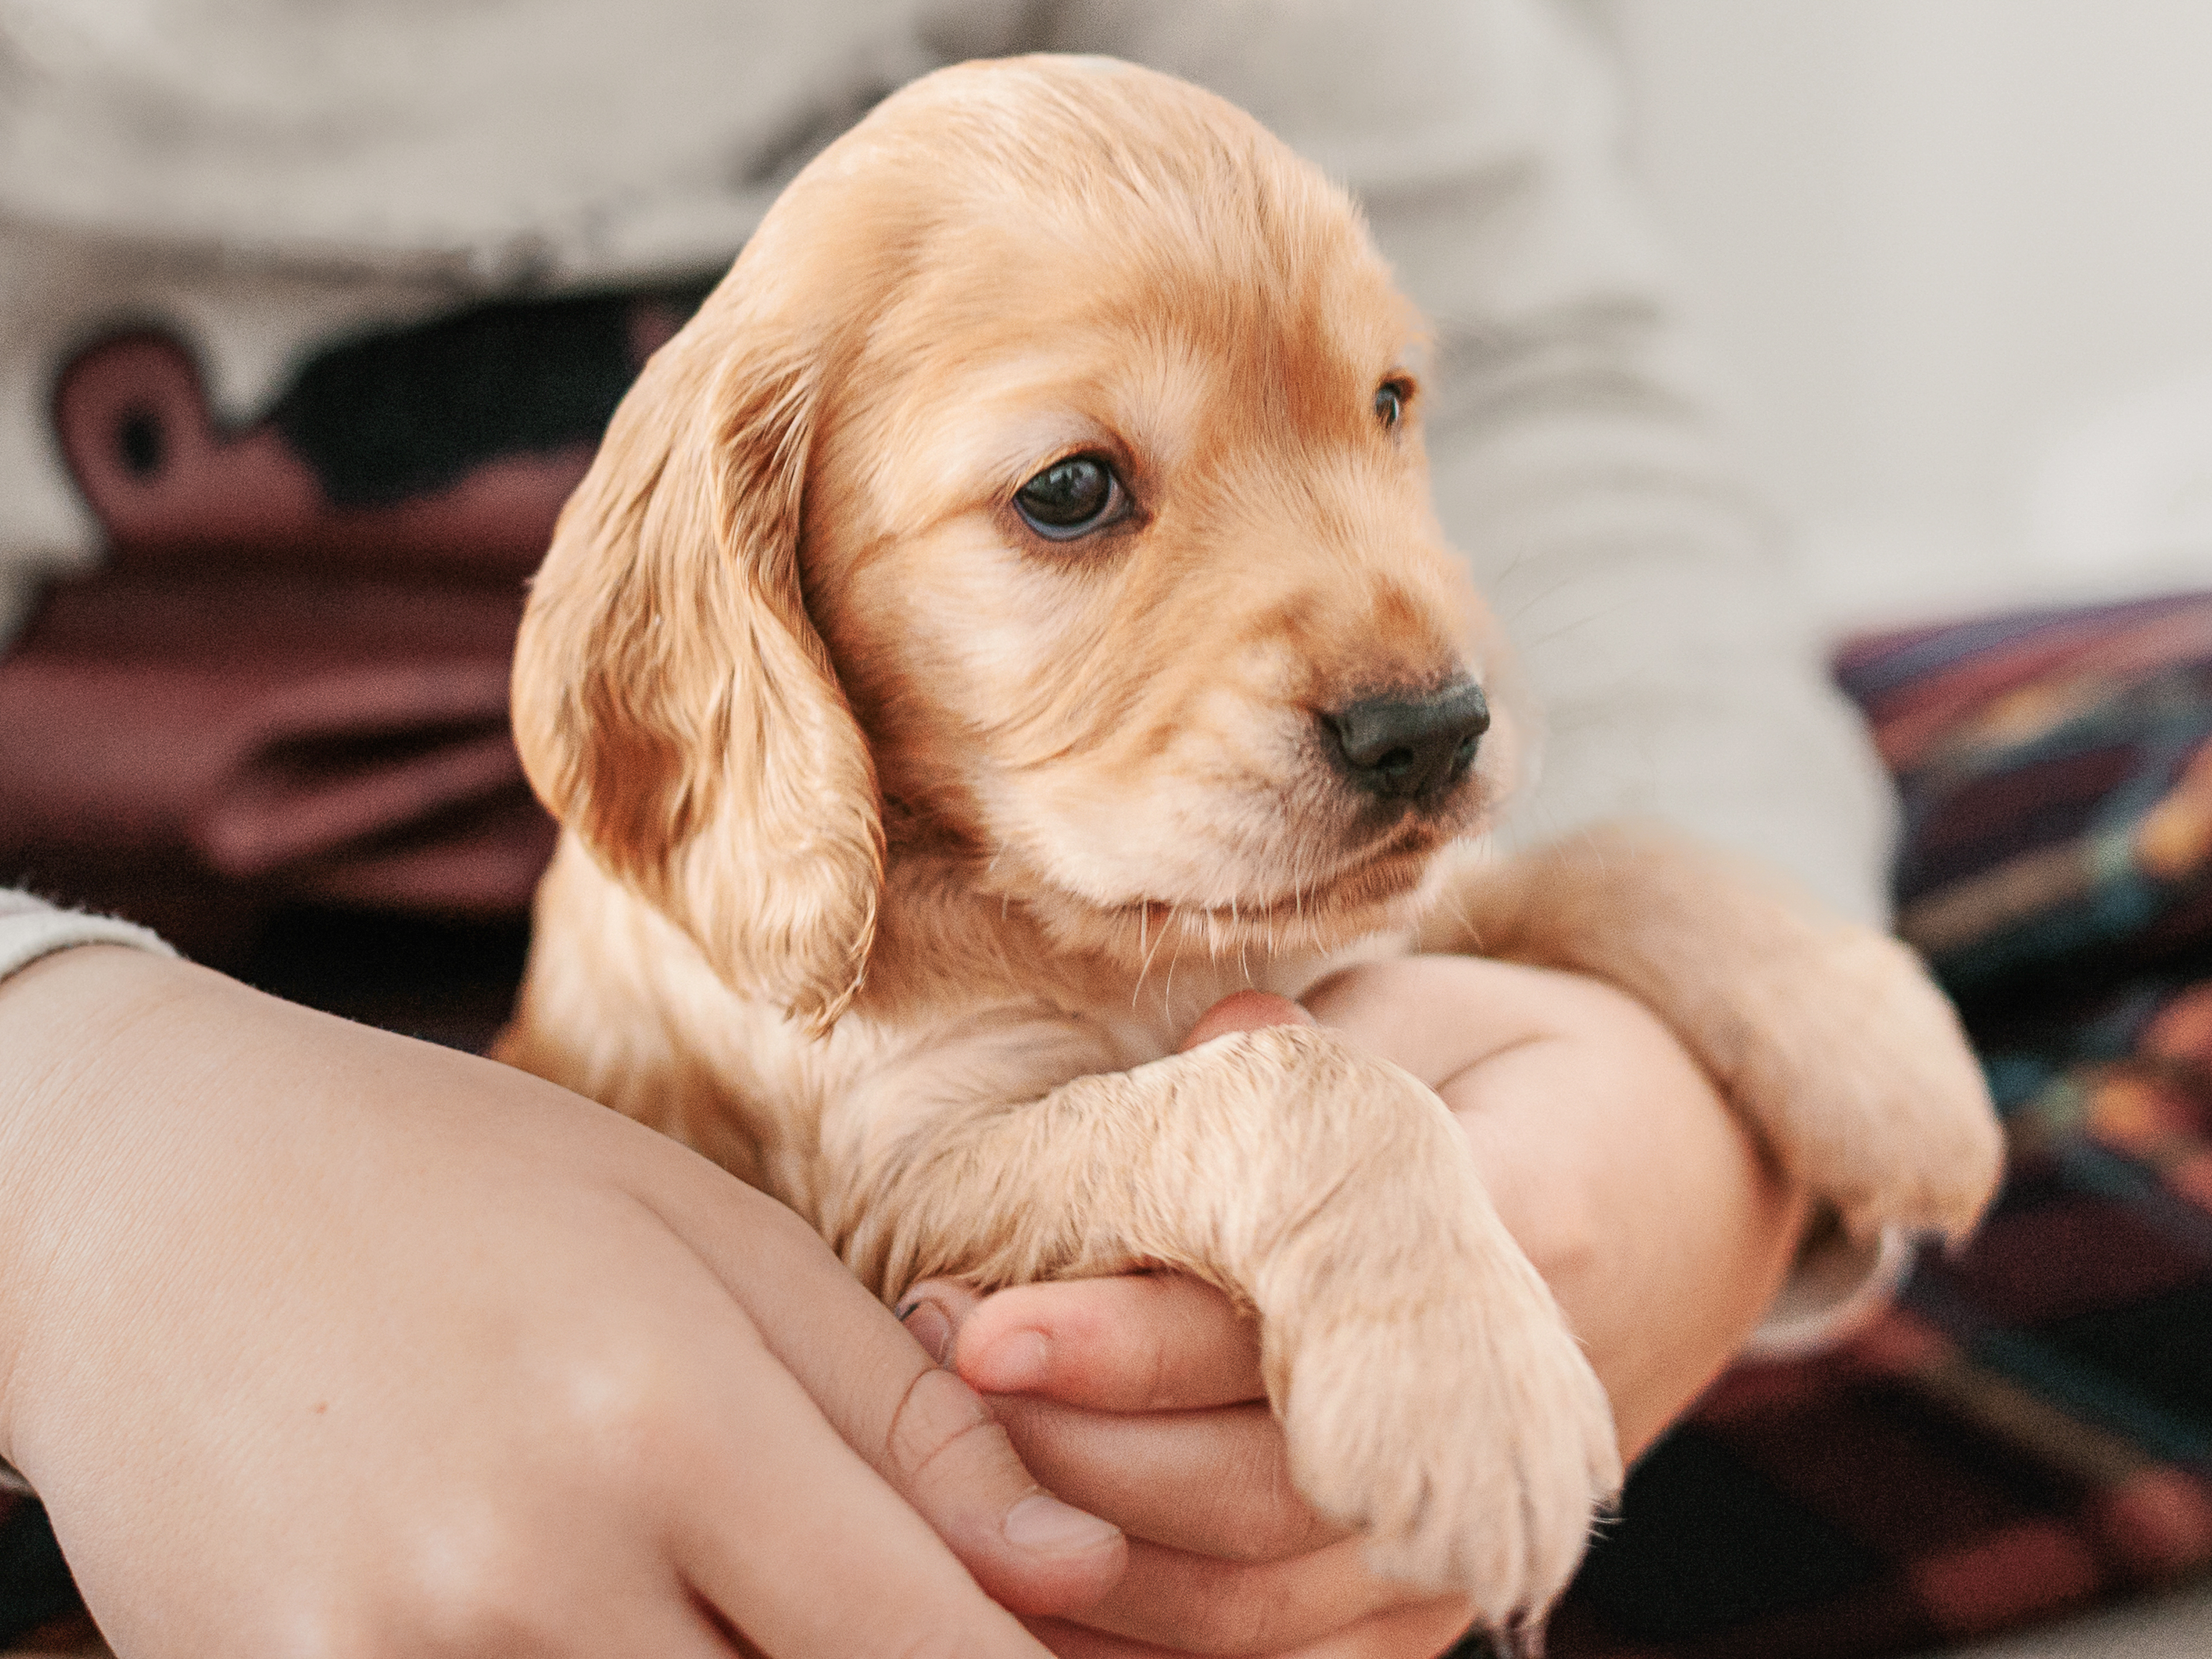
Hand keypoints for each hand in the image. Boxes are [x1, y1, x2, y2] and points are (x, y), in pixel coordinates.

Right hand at [0, 947, 1125, 1657]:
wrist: (149, 1195)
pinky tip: (586, 1602)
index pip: (921, 1645)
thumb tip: (1079, 1574)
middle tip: (852, 1588)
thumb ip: (904, 1418)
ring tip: (704, 1572)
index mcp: (667, 1416)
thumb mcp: (714, 1239)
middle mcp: (527, 1568)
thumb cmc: (468, 1184)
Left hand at [903, 962, 1807, 1657]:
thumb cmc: (1534, 1069)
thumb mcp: (1444, 1012)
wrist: (1696, 1181)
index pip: (1298, 1322)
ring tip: (946, 1462)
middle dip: (1071, 1450)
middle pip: (1263, 1496)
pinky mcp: (1449, 1584)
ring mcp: (1485, 1524)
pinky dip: (1158, 1641)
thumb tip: (1211, 1046)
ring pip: (1264, 1605)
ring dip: (1088, 1551)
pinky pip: (1294, 1654)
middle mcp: (1514, 1417)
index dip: (1126, 1340)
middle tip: (922, 1370)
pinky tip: (1035, 1586)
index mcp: (1525, 1236)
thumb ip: (1321, 1058)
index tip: (975, 1319)